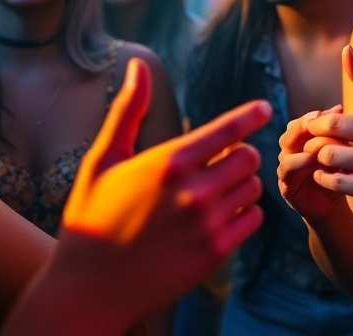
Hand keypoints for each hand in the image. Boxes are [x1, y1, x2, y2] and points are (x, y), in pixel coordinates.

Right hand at [53, 58, 271, 324]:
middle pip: (249, 156)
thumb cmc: (92, 217)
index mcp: (168, 162)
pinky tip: (220, 217)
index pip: (228, 129)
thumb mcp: (103, 160)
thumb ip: (129, 111)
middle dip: (239, 155)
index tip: (264, 109)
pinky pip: (253, 219)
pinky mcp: (215, 253)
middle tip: (222, 163)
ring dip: (241, 185)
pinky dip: (243, 215)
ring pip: (253, 188)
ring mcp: (207, 224)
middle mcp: (193, 191)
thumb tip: (138, 65)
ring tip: (216, 192)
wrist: (88, 287)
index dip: (251, 115)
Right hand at [277, 105, 345, 220]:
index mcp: (306, 137)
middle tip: (322, 118)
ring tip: (319, 137)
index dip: (322, 113)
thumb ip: (343, 135)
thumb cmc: (343, 174)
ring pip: (286, 143)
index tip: (339, 110)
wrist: (337, 205)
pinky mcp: (285, 183)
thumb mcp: (346, 153)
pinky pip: (286, 168)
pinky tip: (311, 159)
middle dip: (308, 121)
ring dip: (302, 139)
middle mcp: (293, 148)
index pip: (308, 119)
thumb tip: (344, 111)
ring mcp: (286, 164)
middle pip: (293, 127)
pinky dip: (297, 161)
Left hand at [303, 47, 352, 231]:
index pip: (336, 120)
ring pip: (329, 162)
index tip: (314, 129)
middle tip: (310, 147)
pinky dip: (326, 181)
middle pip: (328, 140)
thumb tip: (346, 49)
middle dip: (313, 144)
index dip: (317, 125)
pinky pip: (336, 184)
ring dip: (319, 164)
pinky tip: (330, 178)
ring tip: (322, 163)